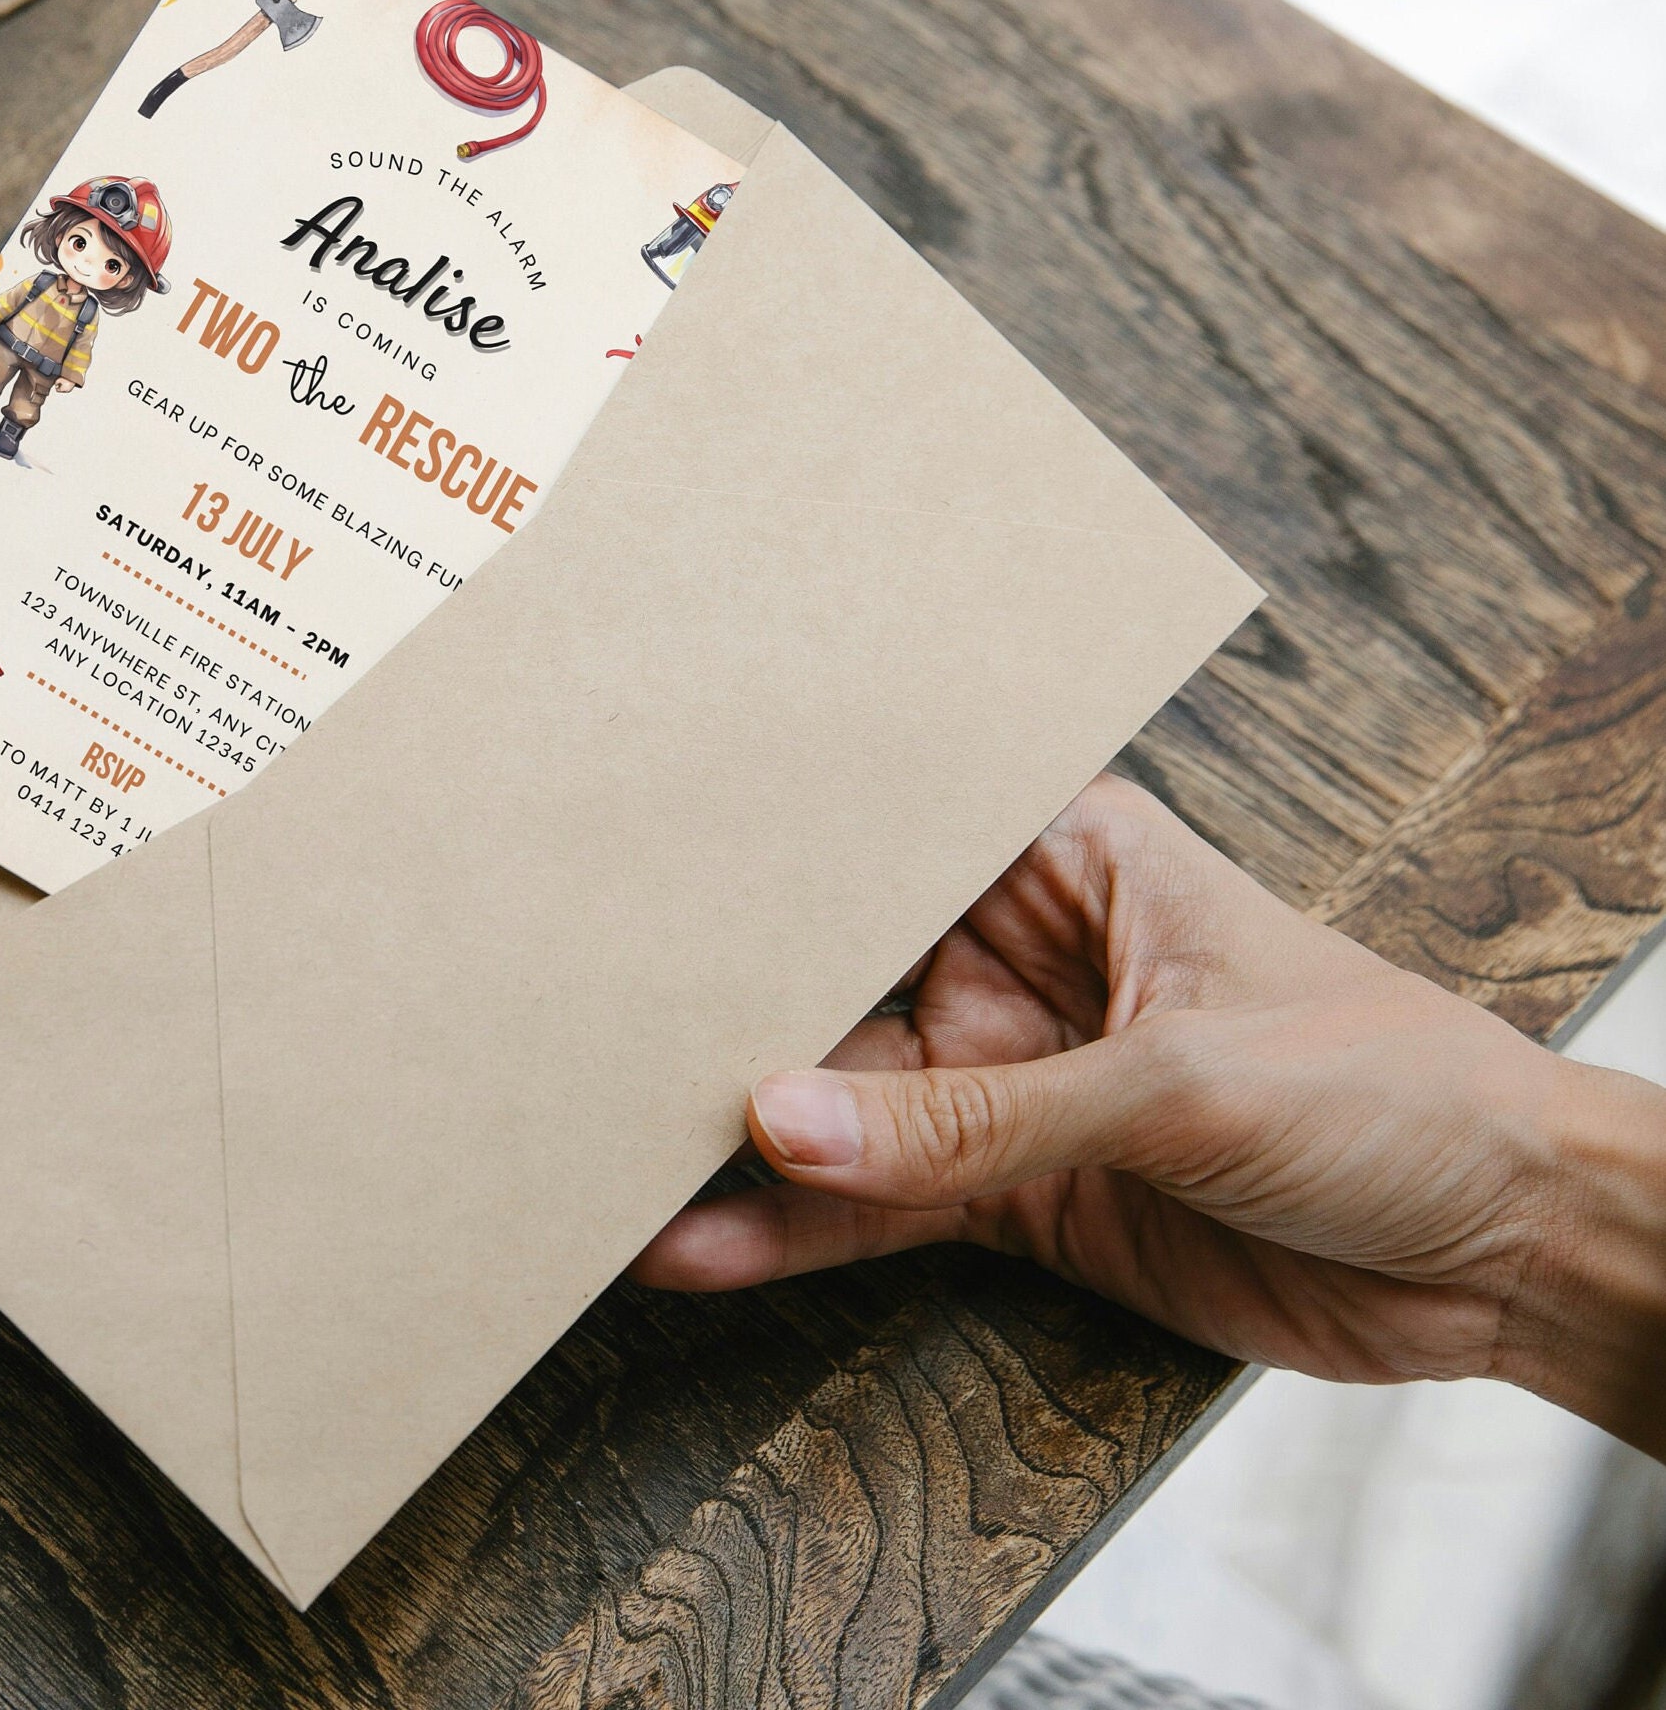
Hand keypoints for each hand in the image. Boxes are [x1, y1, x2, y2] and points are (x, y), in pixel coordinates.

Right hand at [633, 776, 1665, 1455]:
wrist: (1509, 1254)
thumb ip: (970, 1116)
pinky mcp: (1019, 1194)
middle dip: (726, 1015)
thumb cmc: (1396, 1091)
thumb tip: (785, 1122)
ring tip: (612, 1171)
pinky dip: (797, 1236)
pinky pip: (884, 1210)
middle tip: (589, 1047)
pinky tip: (701, 1248)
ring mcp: (1011, 1083)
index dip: (767, 858)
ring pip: (842, 1108)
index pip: (886, 843)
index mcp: (1067, 859)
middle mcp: (1020, 958)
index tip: (641, 880)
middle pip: (837, 979)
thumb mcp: (1176, 1081)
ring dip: (740, 1147)